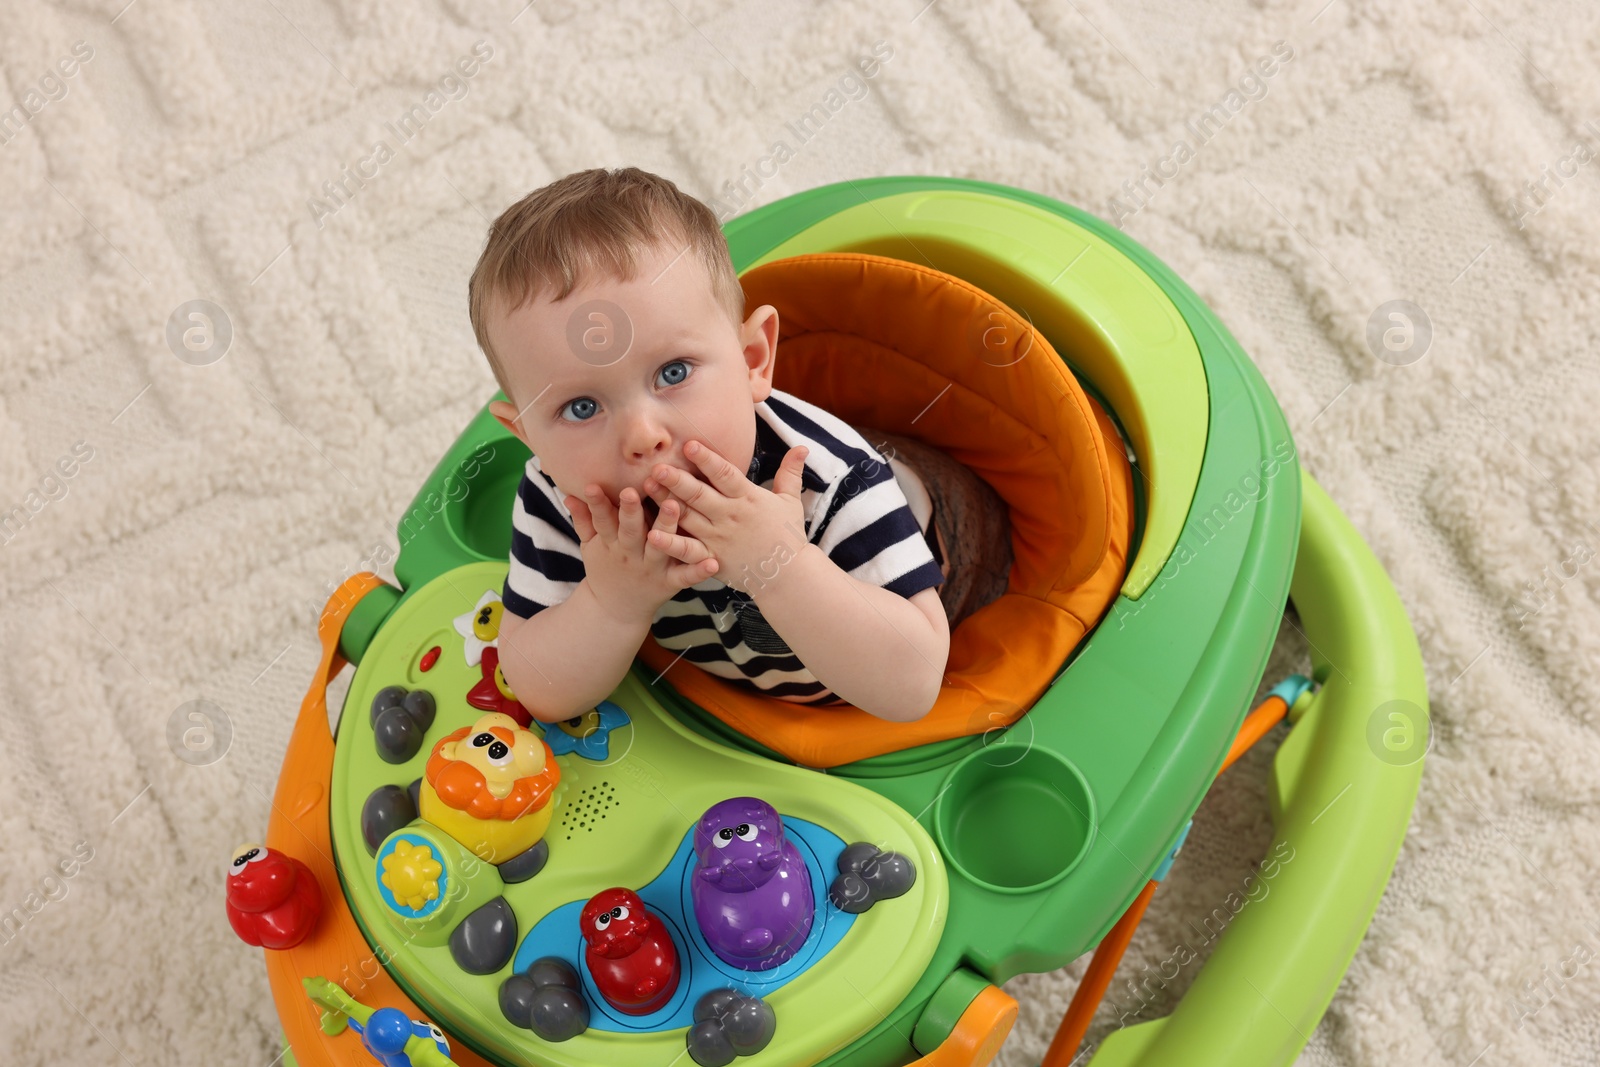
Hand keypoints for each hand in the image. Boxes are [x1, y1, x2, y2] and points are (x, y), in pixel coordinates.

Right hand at [563, 482, 719, 625]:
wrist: (616, 610)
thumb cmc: (606, 568)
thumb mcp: (590, 547)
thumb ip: (583, 520)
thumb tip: (569, 493)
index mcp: (611, 543)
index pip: (603, 521)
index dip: (598, 504)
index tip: (594, 486)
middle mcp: (631, 554)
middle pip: (630, 531)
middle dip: (631, 512)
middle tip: (632, 491)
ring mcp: (652, 569)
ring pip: (659, 546)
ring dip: (666, 527)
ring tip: (673, 506)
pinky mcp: (669, 583)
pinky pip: (685, 577)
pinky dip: (698, 571)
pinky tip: (713, 562)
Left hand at [640, 439, 809, 596]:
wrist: (788, 576)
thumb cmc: (788, 536)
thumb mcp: (790, 501)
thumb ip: (791, 473)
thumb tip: (803, 447)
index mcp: (747, 498)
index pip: (725, 475)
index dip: (707, 459)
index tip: (689, 444)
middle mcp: (730, 516)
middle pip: (700, 495)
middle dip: (678, 480)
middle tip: (657, 466)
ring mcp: (719, 538)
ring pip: (688, 518)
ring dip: (666, 504)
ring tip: (645, 488)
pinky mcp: (711, 558)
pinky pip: (687, 551)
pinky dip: (670, 544)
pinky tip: (652, 534)